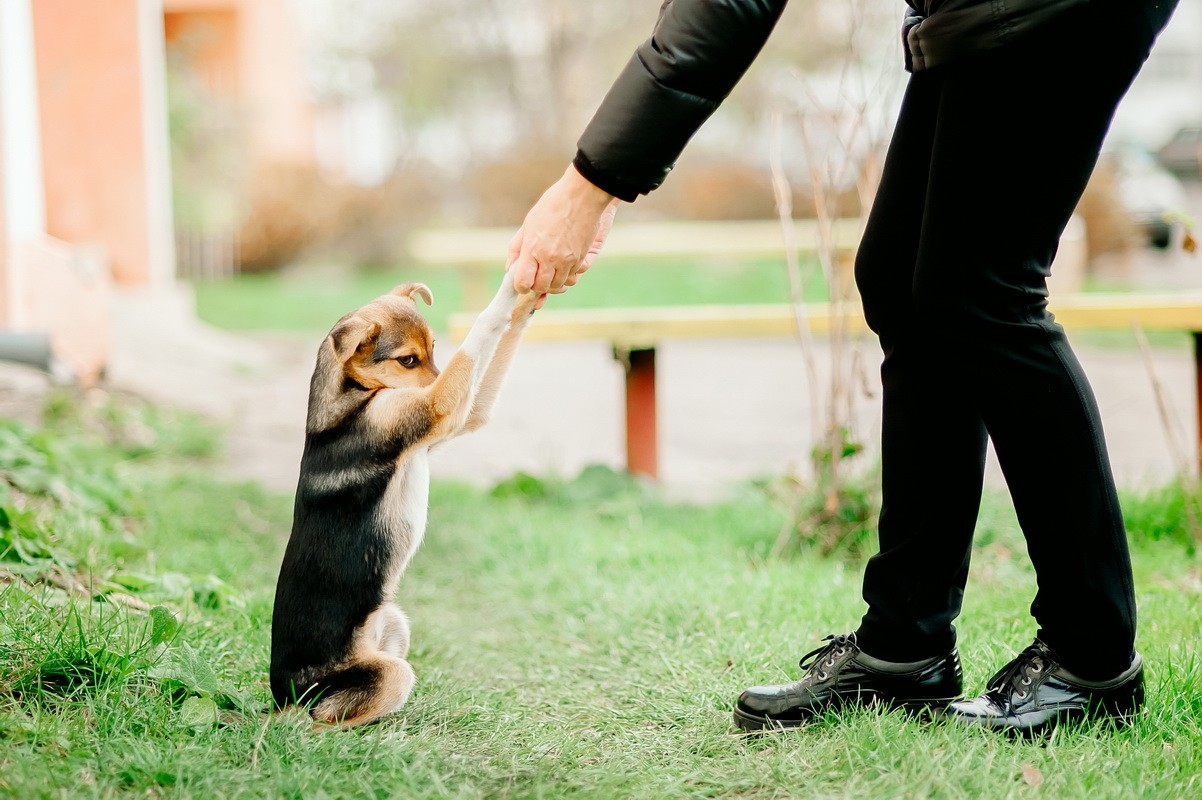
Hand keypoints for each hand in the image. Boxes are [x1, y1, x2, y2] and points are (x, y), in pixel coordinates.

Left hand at [507, 165, 617, 308]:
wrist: (583, 195)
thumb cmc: (553, 205)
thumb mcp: (528, 223)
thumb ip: (517, 248)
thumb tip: (509, 267)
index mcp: (533, 249)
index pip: (523, 282)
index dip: (521, 286)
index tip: (522, 281)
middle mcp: (550, 258)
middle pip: (541, 287)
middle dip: (536, 286)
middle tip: (535, 276)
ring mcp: (567, 260)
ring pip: (558, 285)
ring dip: (552, 282)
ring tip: (549, 270)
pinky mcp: (581, 258)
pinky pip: (572, 276)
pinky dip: (565, 275)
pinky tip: (562, 263)